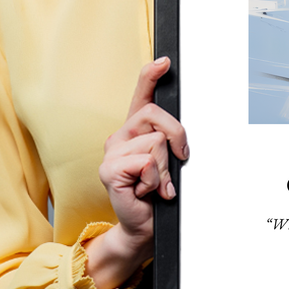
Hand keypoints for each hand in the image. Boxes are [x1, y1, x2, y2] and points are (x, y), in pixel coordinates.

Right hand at [84, 57, 188, 288]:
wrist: (144, 226)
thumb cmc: (157, 194)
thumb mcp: (168, 162)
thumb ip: (170, 142)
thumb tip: (180, 134)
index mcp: (135, 131)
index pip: (141, 95)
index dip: (151, 75)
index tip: (165, 62)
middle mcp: (120, 136)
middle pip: (156, 115)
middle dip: (177, 137)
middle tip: (178, 161)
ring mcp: (112, 152)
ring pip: (156, 142)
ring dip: (165, 168)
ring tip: (156, 184)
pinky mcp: (109, 170)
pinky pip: (146, 162)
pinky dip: (155, 180)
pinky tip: (146, 191)